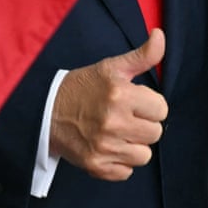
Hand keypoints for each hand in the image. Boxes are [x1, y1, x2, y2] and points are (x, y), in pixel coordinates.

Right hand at [49, 29, 167, 180]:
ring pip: (144, 155)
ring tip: (119, 132)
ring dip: (134, 145)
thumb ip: (142, 55)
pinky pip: (126, 172)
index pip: (161, 109)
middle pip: (155, 133)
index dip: (151, 105)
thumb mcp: (111, 67)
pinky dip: (120, 162)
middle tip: (127, 116)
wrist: (45, 110)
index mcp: (121, 95)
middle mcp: (113, 122)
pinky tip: (109, 147)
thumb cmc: (82, 87)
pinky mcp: (95, 166)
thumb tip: (160, 35)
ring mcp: (104, 147)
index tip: (136, 102)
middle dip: (144, 124)